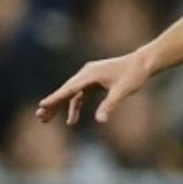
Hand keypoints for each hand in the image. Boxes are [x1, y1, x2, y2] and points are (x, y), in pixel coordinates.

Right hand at [35, 51, 152, 125]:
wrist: (142, 63)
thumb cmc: (134, 75)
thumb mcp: (122, 91)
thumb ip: (110, 105)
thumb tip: (100, 120)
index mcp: (90, 74)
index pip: (69, 88)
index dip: (55, 98)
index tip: (42, 105)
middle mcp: (86, 73)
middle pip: (66, 91)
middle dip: (53, 104)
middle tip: (40, 117)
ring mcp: (89, 76)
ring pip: (71, 93)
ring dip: (61, 106)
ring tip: (47, 120)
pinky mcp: (93, 80)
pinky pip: (80, 94)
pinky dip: (75, 105)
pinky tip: (71, 119)